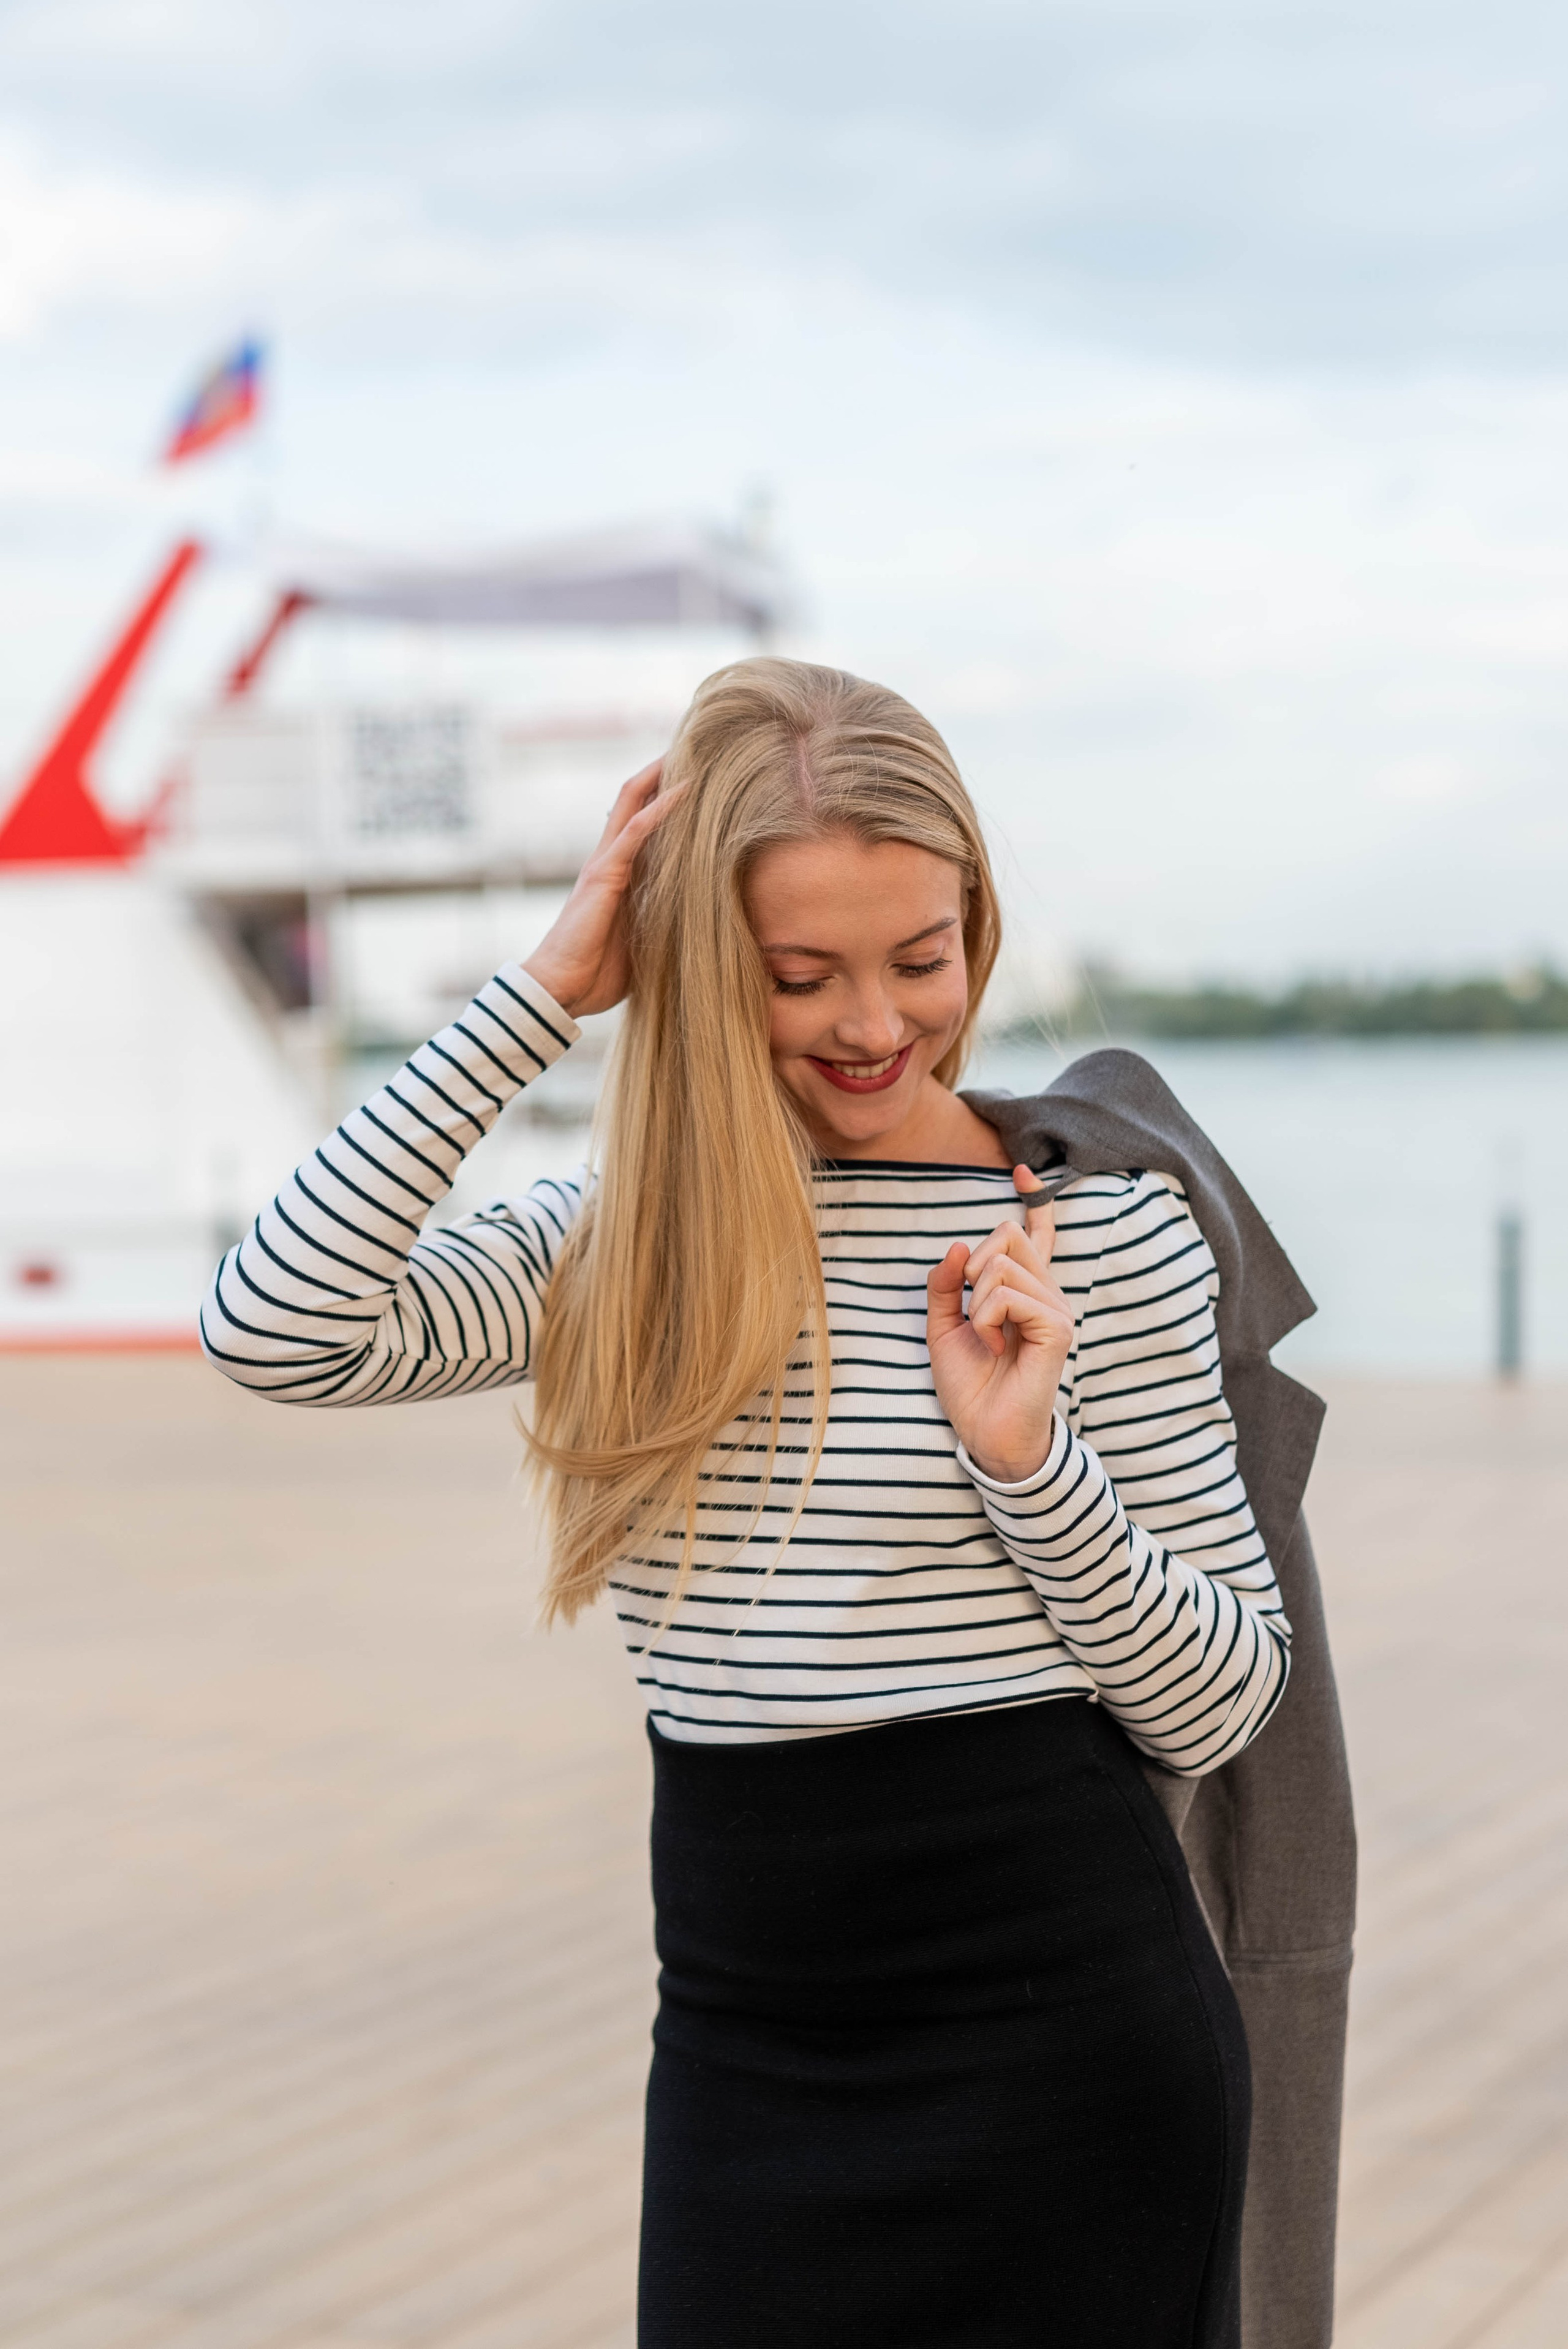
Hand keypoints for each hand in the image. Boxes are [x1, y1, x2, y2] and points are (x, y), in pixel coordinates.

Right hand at [521, 761, 679, 1017]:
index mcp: (618, 876)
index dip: (664, 799)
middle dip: (661, 773)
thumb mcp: (642, 943)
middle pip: (634, 801)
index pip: (642, 824)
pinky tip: (684, 789)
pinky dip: (660, 809)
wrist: (560, 990)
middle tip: (695, 747)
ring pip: (633, 804)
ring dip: (661, 776)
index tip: (696, 779)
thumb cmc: (597, 975)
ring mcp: (605, 864)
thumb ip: (660, 923)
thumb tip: (697, 925)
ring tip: (691, 751)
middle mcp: (610, 861)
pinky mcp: (604, 875)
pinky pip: (635, 832)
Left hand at [926, 1168, 1075, 1485]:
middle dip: (976, 1264)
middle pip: (1007, 1235)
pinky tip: (993, 1345)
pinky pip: (1010, 1295)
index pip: (1036, 1237)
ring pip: (1003, 1264)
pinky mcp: (1057, 1329)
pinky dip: (987, 1318)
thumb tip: (958, 1246)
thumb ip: (947, 1286)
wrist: (985, 1432)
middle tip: (972, 1308)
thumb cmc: (970, 1385)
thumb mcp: (942, 1328)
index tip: (1023, 1171)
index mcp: (1024, 1292)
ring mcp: (1056, 1310)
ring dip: (977, 1302)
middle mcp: (1046, 1294)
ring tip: (985, 1337)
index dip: (1034, 1201)